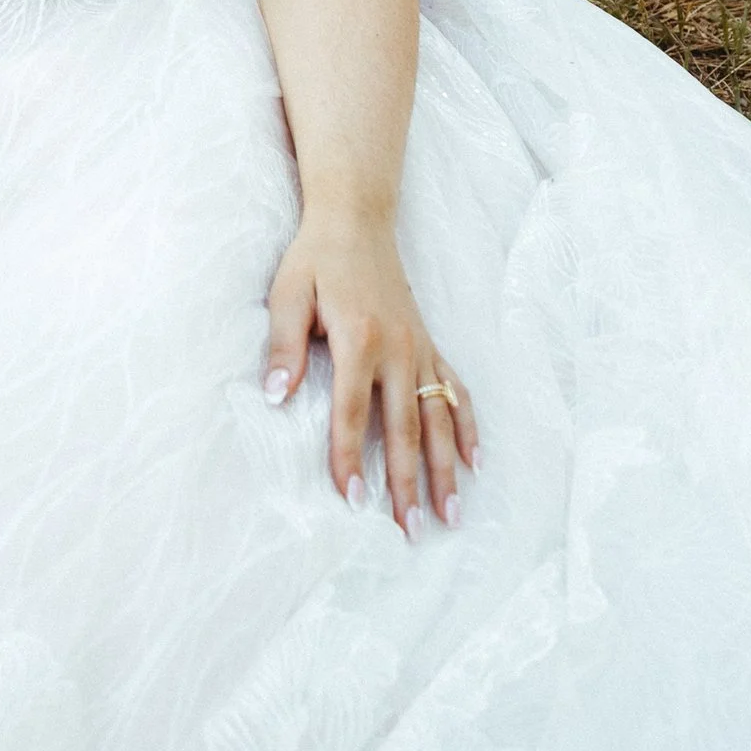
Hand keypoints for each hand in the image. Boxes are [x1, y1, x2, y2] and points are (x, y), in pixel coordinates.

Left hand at [263, 208, 478, 530]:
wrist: (356, 219)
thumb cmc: (316, 258)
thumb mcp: (287, 294)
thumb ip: (283, 346)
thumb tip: (275, 397)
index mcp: (359, 339)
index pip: (352, 412)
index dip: (349, 457)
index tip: (352, 500)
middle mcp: (397, 349)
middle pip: (404, 427)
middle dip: (408, 482)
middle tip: (412, 531)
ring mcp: (419, 349)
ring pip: (437, 418)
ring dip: (444, 468)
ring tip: (450, 514)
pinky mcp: (429, 344)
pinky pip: (456, 390)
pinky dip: (466, 426)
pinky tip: (474, 461)